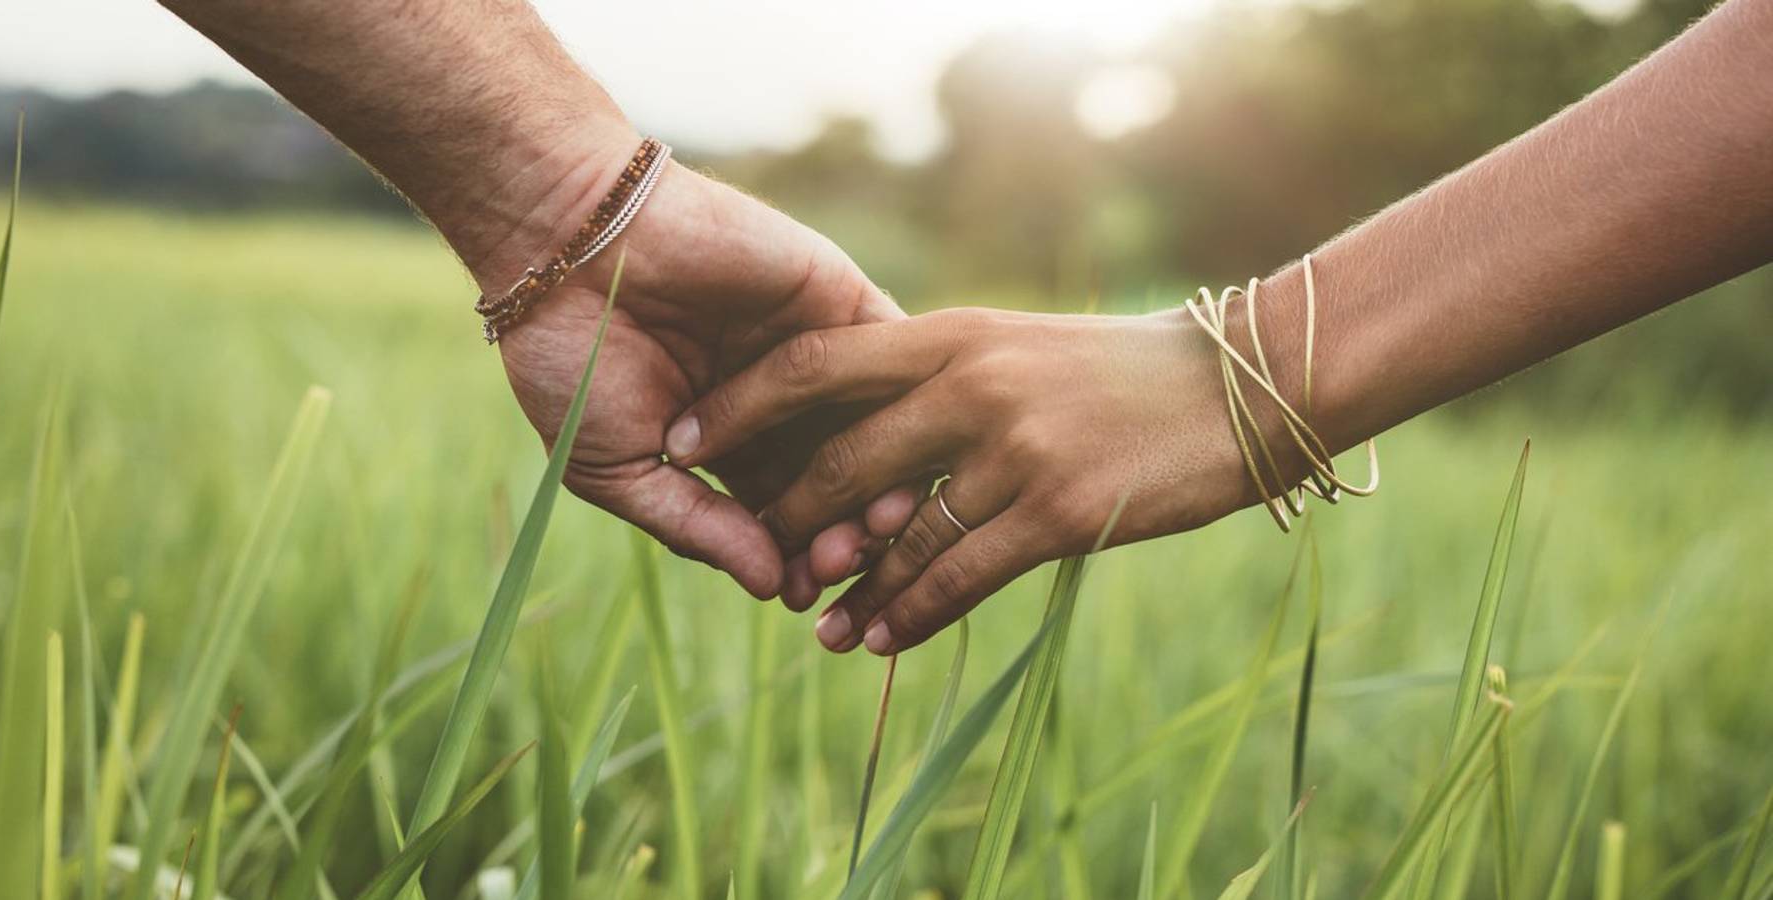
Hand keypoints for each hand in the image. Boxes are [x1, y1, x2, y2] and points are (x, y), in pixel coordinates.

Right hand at [495, 152, 920, 603]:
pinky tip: (899, 449)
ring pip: (875, 429)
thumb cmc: (572, 359)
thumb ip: (696, 527)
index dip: (799, 559)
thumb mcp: (619, 467)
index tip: (803, 595)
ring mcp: (816, 351)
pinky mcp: (837, 298)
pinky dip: (901, 403)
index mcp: (731, 448)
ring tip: (874, 523)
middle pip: (841, 483)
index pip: (787, 518)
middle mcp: (783, 405)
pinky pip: (892, 356)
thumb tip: (771, 588)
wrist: (567, 244)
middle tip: (843, 564)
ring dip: (883, 479)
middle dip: (845, 531)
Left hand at [664, 307, 1326, 652]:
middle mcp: (971, 384)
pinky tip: (882, 640)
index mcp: (952, 333)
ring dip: (849, 590)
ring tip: (815, 628)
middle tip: (761, 563)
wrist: (1238, 385)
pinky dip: (911, 615)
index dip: (738, 407)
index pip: (814, 364)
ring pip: (896, 536)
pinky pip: (958, 578)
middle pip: (840, 463)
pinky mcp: (1057, 512)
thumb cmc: (1119, 371)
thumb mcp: (1017, 346)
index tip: (685, 439)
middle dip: (788, 521)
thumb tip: (860, 429)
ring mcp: (1014, 449)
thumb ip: (939, 376)